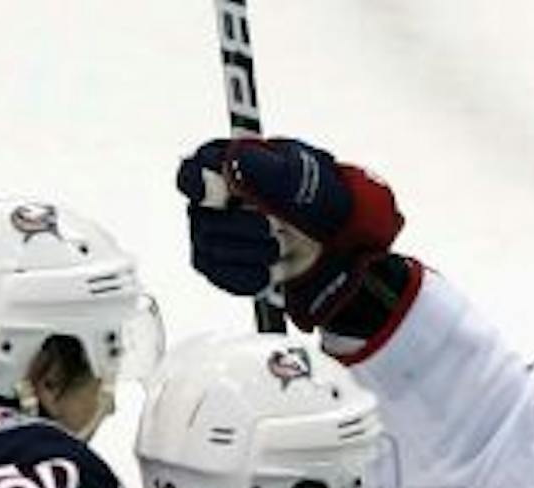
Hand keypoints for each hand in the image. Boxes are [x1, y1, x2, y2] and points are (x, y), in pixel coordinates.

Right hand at [176, 137, 404, 330]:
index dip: (195, 183)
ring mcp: (215, 236)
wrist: (342, 247)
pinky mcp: (224, 269)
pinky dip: (252, 275)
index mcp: (228, 166)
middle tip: (273, 226)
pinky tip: (273, 268)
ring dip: (254, 251)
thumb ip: (266, 169)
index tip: (214, 192)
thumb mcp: (302, 178)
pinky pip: (224, 277)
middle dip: (242, 227)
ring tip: (283, 245)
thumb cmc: (321, 202)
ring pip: (212, 250)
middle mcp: (214, 201)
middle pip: (202, 218)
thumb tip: (230, 164)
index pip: (191, 172)